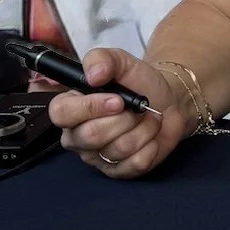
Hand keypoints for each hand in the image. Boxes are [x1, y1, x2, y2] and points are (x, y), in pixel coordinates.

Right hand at [47, 48, 190, 178]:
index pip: (61, 114)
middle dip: (123, 119)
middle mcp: (78, 135)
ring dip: (142, 129)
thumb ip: (102, 59)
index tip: (117, 100)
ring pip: (118, 149)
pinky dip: (151, 146)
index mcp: (71, 107)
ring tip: (146, 118)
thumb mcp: (120, 61)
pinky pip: (135, 163)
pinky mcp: (119, 170)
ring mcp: (97, 156)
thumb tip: (93, 74)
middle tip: (136, 107)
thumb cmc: (138, 83)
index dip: (90, 108)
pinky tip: (151, 136)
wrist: (168, 101)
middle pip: (91, 135)